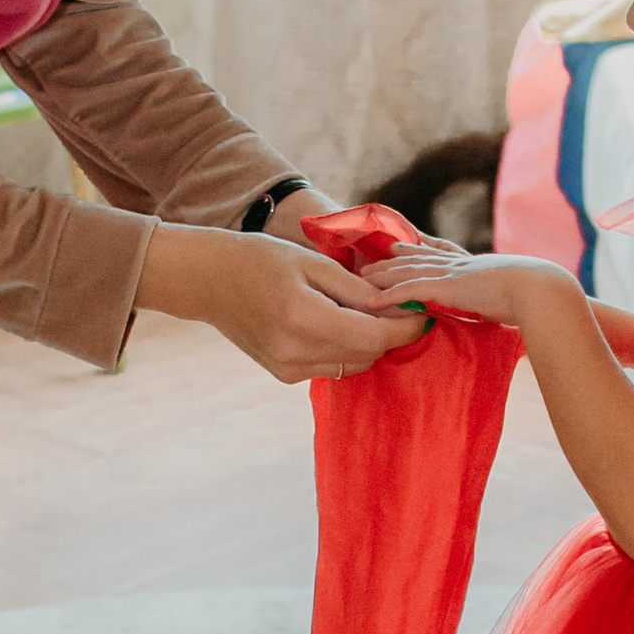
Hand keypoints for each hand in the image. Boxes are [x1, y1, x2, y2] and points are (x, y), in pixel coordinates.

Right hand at [138, 224, 415, 383]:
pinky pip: (333, 366)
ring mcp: (288, 369)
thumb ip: (356, 288)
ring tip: (370, 312)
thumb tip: (398, 305)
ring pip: (354, 364)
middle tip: (404, 307)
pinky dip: (346, 348)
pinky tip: (341, 323)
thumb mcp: (312, 262)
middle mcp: (296, 352)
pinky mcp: (284, 374)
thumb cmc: (259, 258)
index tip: (426, 311)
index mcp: (303, 318)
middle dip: (392, 333)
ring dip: (370, 342)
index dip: (407, 326)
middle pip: (368, 353)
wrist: (208, 280)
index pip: (374, 335)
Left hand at [368, 247, 575, 329]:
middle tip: (368, 261)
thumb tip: (510, 311)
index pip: (439, 254)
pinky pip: (408, 290)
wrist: (539, 289)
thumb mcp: (514, 295)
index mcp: (474, 265)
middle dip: (391, 260)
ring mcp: (451, 274)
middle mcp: (459, 264)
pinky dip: (388, 295)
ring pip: (406, 271)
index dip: (417, 250)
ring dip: (382, 276)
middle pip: (416, 259)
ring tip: (360, 279)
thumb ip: (503, 300)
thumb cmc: (536, 296)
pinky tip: (370, 302)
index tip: (400, 245)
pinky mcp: (446, 288)